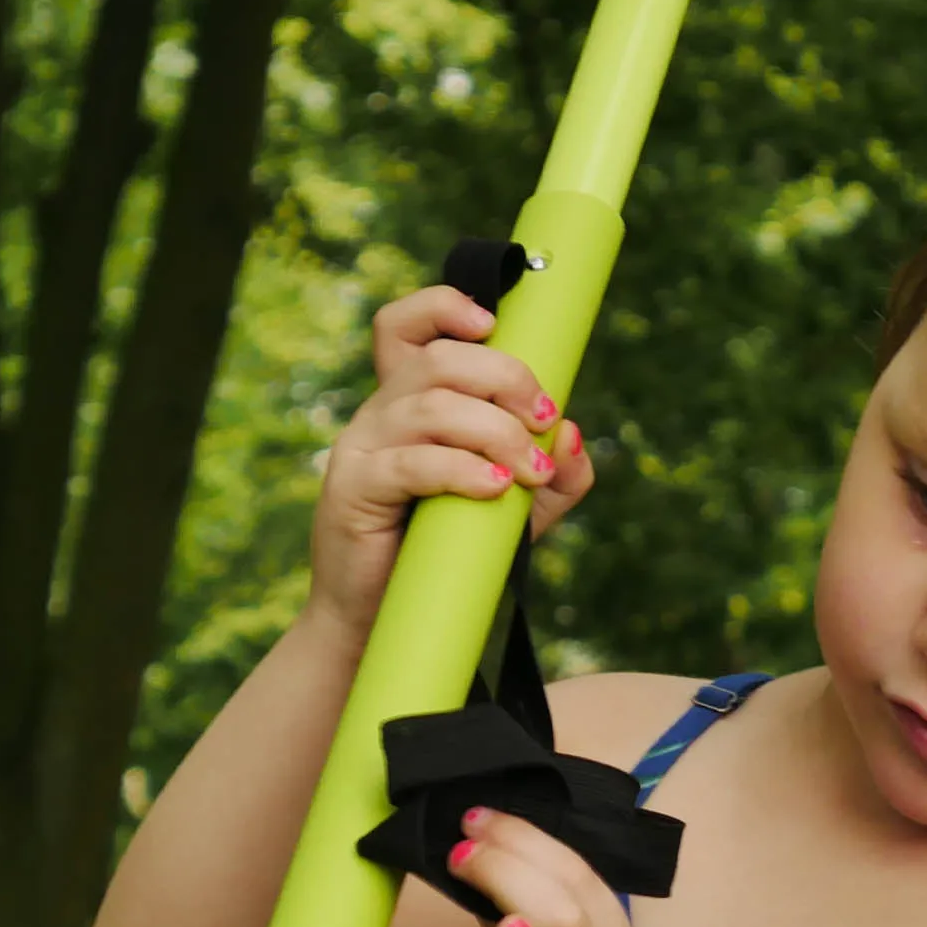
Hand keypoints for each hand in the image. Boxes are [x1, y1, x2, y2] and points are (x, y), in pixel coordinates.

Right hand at [307, 285, 595, 646]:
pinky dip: (461, 470)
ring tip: (528, 474)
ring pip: (431, 406)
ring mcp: (363, 446)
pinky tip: (496, 489)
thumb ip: (556, 478)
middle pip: (439, 359)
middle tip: (543, 420)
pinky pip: (411, 462)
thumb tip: (571, 433)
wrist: (386, 621)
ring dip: (495, 432)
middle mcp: (383, 412)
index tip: (495, 323)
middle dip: (504, 378)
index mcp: (414, 402)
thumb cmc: (450, 558)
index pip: (408, 326)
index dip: (444, 305)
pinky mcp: (354, 488)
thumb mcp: (519, 515)